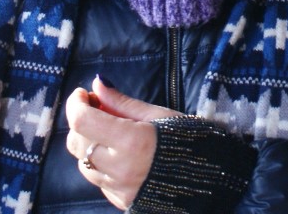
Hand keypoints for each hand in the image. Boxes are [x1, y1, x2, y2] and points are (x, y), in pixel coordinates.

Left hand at [65, 76, 179, 209]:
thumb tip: (98, 85)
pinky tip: (121, 155)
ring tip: (111, 134)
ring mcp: (120, 189)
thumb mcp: (159, 115)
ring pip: (83, 164)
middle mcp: (120, 169)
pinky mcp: (122, 201)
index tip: (82, 94)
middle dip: (81, 123)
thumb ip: (122, 102)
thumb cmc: (190, 141)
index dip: (75, 104)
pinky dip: (102, 164)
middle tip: (97, 109)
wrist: (212, 179)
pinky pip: (99, 181)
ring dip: (89, 145)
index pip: (82, 121)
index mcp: (131, 141)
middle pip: (77, 143)